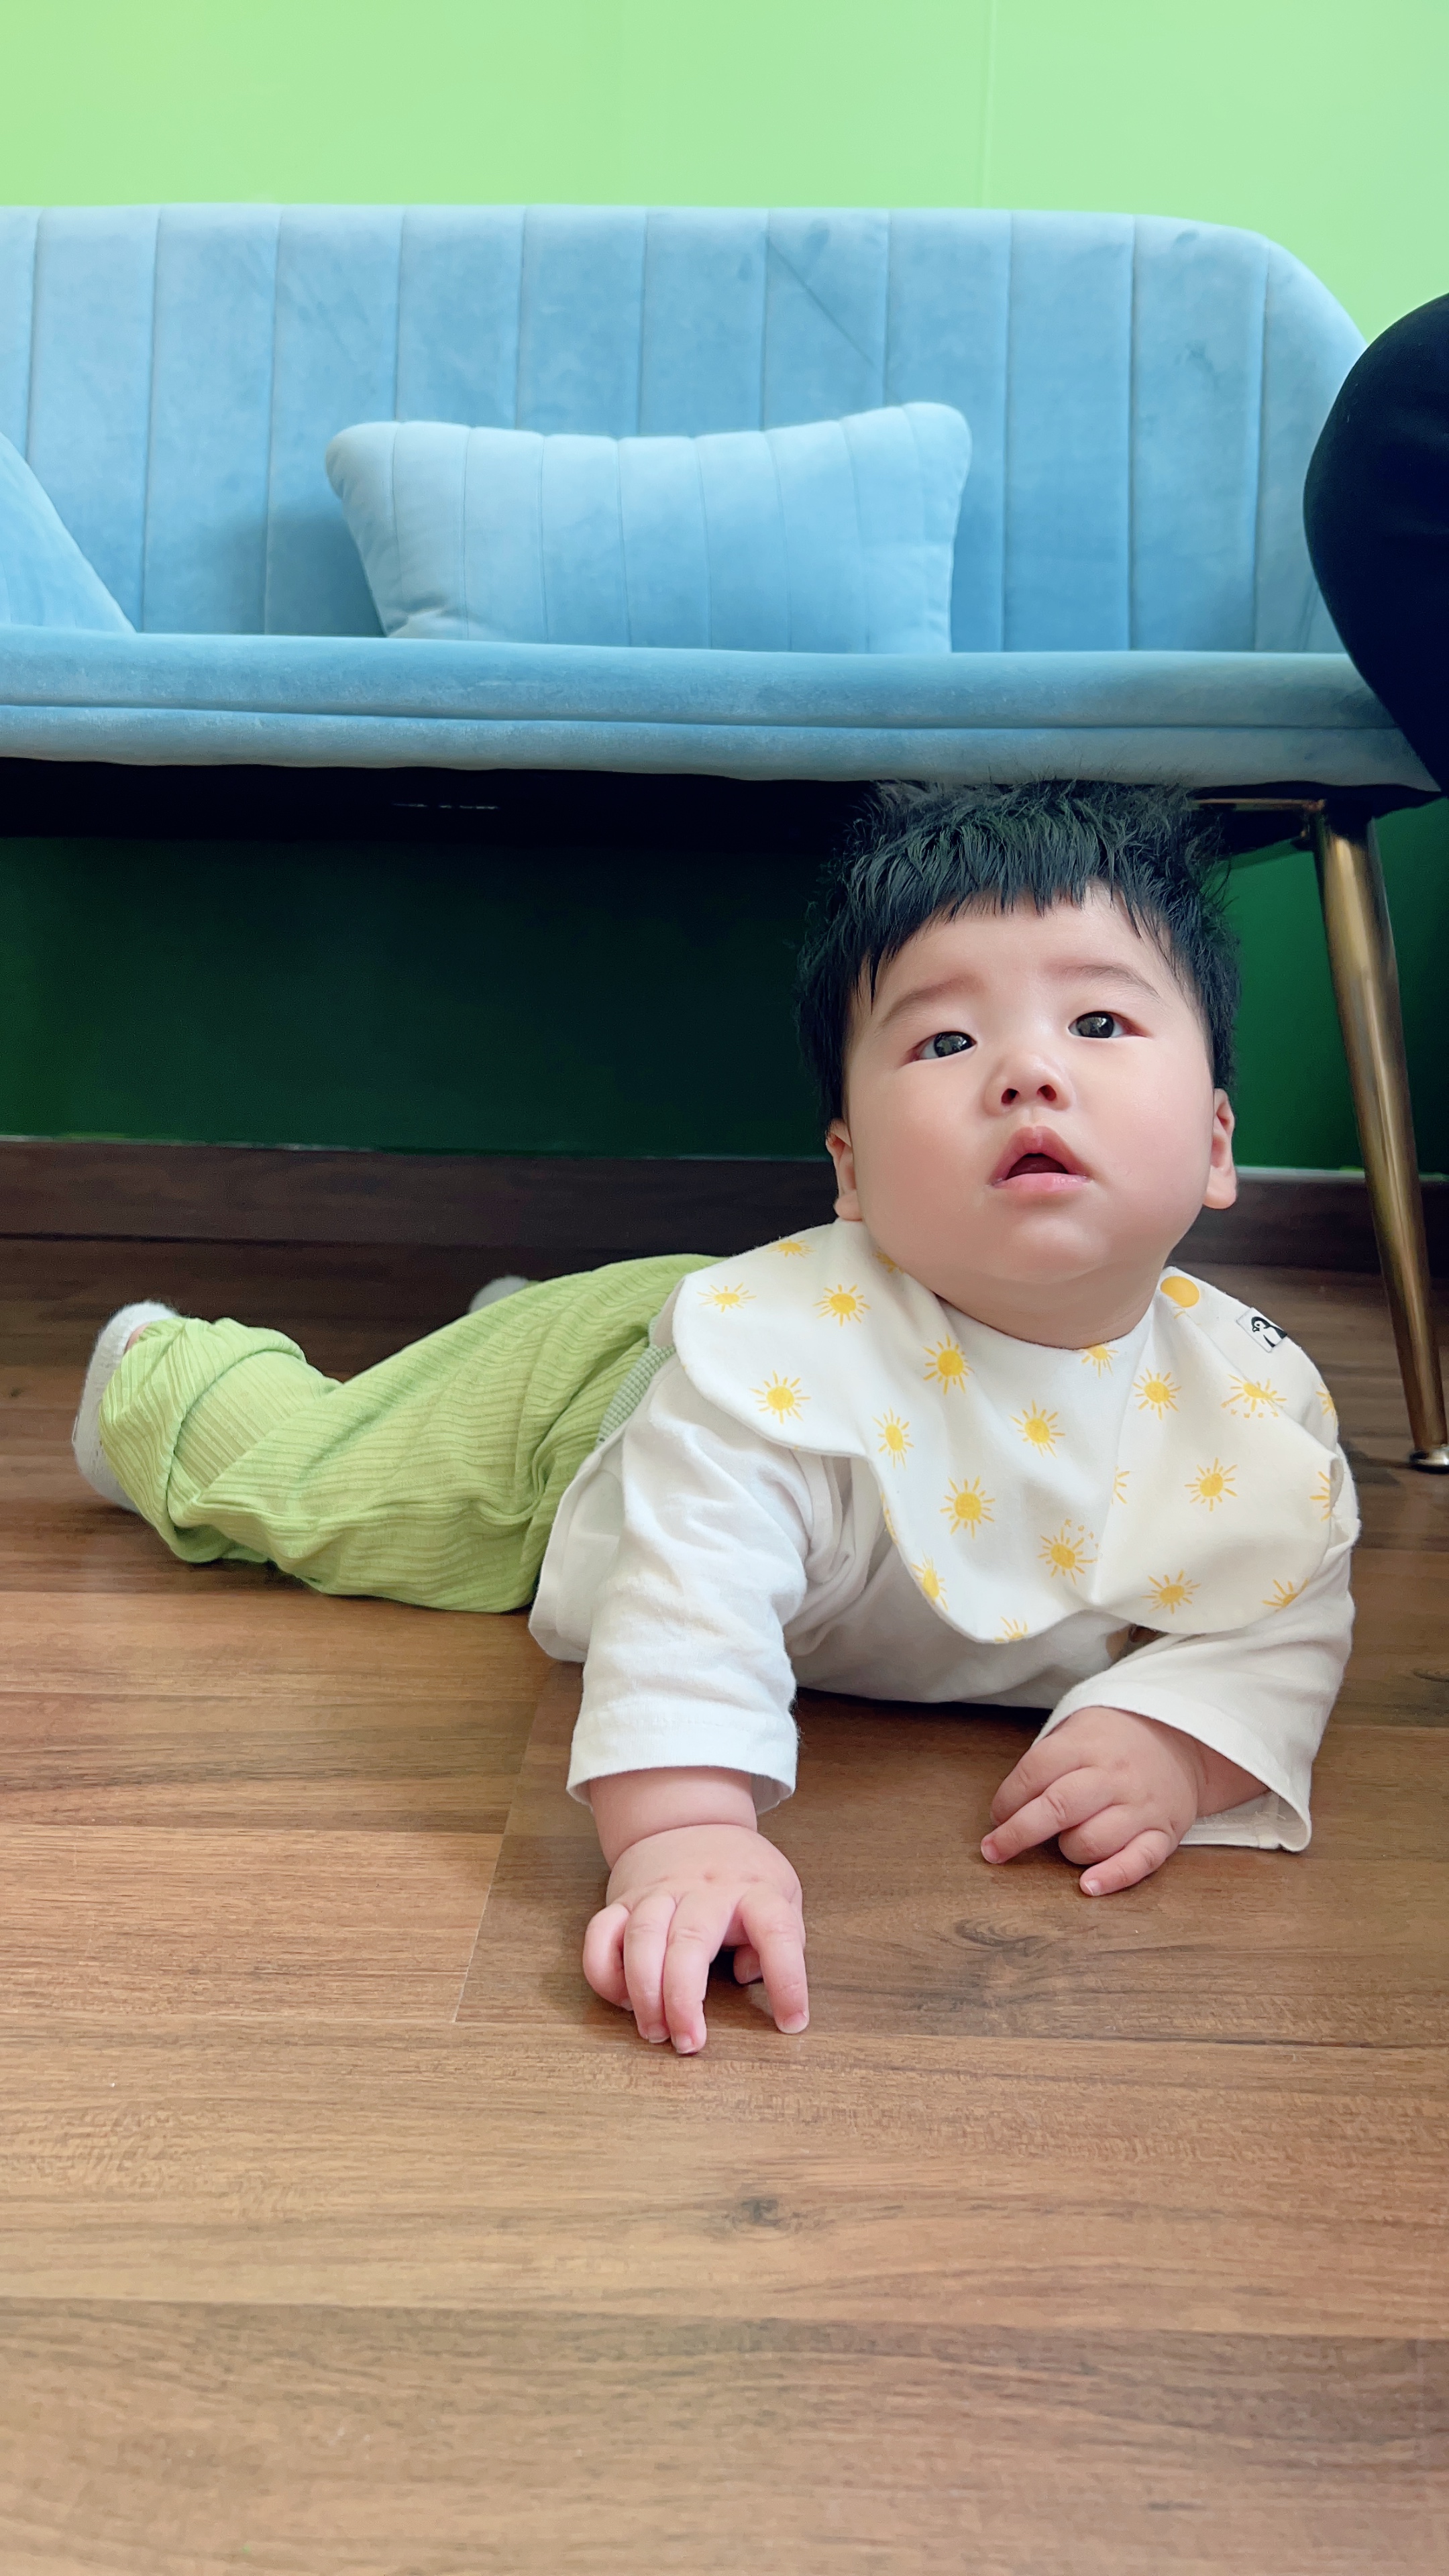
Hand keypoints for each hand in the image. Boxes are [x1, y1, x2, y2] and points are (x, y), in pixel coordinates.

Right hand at [582, 1821, 807, 2053]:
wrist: (688, 1818)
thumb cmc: (740, 1872)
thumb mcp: (782, 1892)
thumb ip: (784, 1936)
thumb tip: (748, 1976)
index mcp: (753, 1890)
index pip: (777, 1931)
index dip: (787, 1980)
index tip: (791, 2022)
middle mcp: (703, 1890)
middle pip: (689, 1941)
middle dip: (684, 1999)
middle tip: (689, 2043)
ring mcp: (658, 1892)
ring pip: (641, 1937)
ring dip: (643, 1991)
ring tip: (654, 2031)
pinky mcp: (623, 1900)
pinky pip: (600, 1934)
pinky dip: (603, 1972)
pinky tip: (621, 1998)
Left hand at [981, 1704, 1262, 1896]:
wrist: (1185, 1740)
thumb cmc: (1115, 1742)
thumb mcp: (1079, 1730)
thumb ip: (1046, 1763)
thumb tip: (1006, 1810)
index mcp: (1087, 1744)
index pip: (1036, 1772)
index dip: (1008, 1799)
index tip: (996, 1816)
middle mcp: (1114, 1775)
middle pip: (1059, 1807)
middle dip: (1018, 1834)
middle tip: (994, 1850)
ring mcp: (1141, 1806)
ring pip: (1094, 1839)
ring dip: (1067, 1850)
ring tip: (1064, 1844)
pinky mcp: (1164, 1833)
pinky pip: (1139, 1861)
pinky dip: (1112, 1877)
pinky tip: (1088, 1886)